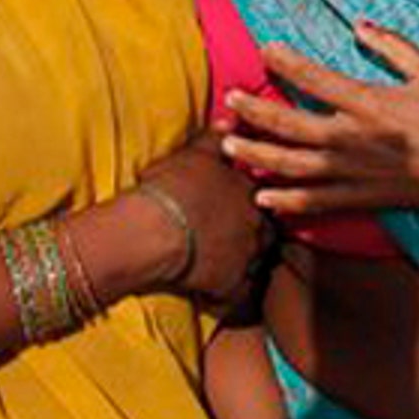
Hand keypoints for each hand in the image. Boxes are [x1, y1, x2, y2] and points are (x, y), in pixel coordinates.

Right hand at [137, 134, 270, 309]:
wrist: (153, 229)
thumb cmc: (171, 187)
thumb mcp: (193, 153)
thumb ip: (215, 138)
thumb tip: (231, 119)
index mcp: (250, 194)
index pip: (261, 203)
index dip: (247, 209)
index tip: (233, 214)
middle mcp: (257, 227)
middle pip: (265, 236)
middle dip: (251, 239)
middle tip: (228, 242)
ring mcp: (247, 260)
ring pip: (255, 267)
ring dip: (243, 268)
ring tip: (220, 269)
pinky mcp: (232, 289)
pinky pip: (238, 298)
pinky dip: (229, 299)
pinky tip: (213, 296)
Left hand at [218, 22, 418, 231]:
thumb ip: (393, 45)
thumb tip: (359, 24)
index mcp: (370, 103)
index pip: (317, 80)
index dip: (287, 62)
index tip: (265, 49)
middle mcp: (355, 138)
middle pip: (292, 125)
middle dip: (256, 112)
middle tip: (230, 100)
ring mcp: (354, 172)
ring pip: (294, 165)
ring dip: (258, 155)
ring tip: (229, 146)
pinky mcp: (360, 197)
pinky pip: (316, 202)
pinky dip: (287, 201)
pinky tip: (262, 197)